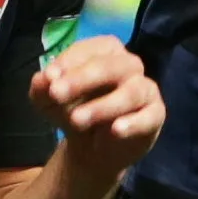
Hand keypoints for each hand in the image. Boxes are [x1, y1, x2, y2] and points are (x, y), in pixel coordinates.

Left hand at [29, 37, 163, 179]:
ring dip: (102, 106)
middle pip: (111, 65)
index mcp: (104, 52)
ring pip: (131, 91)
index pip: (90, 49)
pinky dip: (133, 123)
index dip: (68, 62)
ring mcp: (145, 89)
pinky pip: (150, 116)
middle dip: (82, 79)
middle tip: (56, 94)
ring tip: (76, 120)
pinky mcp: (155, 114)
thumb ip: (42, 90)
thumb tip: (42, 79)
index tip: (48, 78)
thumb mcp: (50, 102)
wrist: (94, 148)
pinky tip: (115, 130)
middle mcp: (128, 65)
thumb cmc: (75, 111)